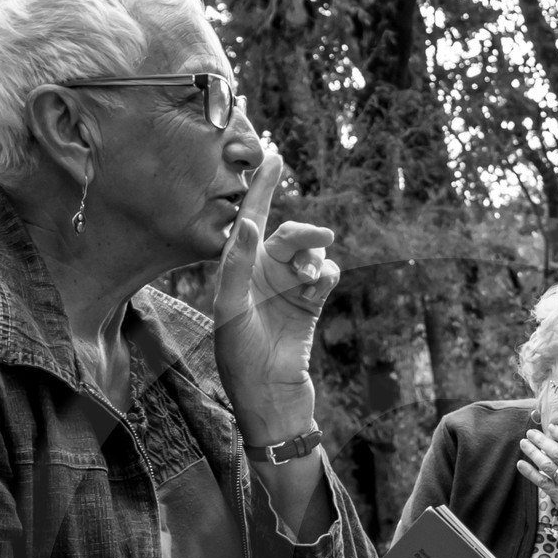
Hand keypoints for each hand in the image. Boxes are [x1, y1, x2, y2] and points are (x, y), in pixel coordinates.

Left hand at [212, 148, 340, 442]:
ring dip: (316, 258)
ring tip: (314, 280)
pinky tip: (322, 286)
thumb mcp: (229, 311)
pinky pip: (326, 275)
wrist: (271, 402)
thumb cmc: (239, 360)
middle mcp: (261, 275)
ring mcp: (288, 289)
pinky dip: (327, 274)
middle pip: (287, 234)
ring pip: (310, 254)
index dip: (260, 188)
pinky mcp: (310, 306)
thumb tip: (246, 220)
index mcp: (236, 271)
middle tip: (321, 237)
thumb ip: (237, 265)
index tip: (273, 155)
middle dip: (303, 232)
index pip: (249, 219)